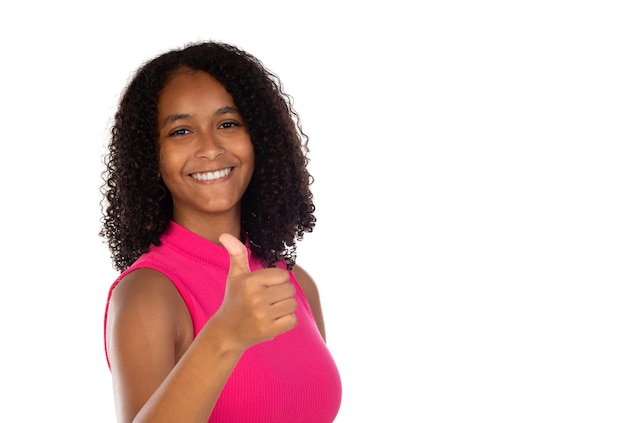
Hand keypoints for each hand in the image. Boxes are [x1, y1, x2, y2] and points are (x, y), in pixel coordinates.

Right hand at [215, 233, 297, 351]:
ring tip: (269, 312)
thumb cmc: (234, 300)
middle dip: (282, 295)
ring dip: (284, 309)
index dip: (277, 282)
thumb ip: (237, 254)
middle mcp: (256, 297)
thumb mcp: (235, 276)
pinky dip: (285, 322)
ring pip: (293, 305)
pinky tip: (272, 322)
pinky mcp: (268, 331)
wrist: (226, 333)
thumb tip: (224, 234)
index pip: (283, 275)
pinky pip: (292, 320)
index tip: (264, 289)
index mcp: (250, 281)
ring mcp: (262, 315)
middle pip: (290, 290)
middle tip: (266, 302)